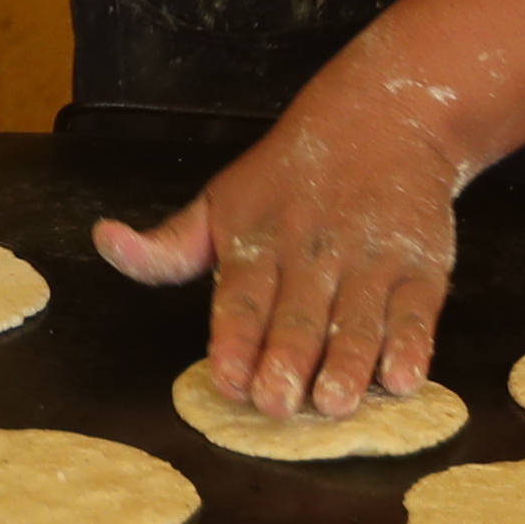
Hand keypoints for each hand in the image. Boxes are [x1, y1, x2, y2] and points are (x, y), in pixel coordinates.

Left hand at [89, 78, 466, 417]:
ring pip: (356, 319)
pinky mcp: (420, 266)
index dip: (234, 340)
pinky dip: (412, 345)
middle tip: (277, 404)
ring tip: (334, 401)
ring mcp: (369, 260)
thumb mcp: (219, 203)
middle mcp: (312, 254)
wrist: (382, 119)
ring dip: (347, 363)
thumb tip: (105, 241)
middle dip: (286, 360)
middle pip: (297, 315)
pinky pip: (417, 311)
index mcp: (257, 242)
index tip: (228, 380)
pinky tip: (403, 380)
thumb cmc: (287, 178)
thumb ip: (167, 246)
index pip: (242, 298)